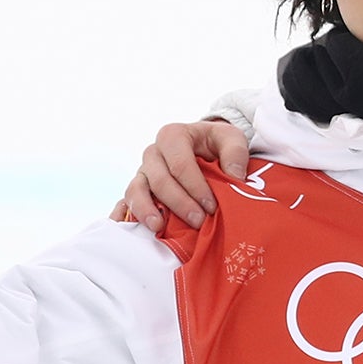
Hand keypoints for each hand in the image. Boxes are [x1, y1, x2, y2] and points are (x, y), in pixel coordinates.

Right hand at [111, 120, 248, 232]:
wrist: (205, 150)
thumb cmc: (217, 144)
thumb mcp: (232, 139)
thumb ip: (236, 153)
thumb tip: (234, 177)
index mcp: (174, 136)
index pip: (180, 163)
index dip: (195, 186)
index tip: (211, 206)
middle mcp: (153, 152)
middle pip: (160, 180)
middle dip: (179, 203)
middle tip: (198, 221)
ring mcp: (142, 172)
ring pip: (137, 190)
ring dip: (148, 210)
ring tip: (159, 227)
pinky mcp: (138, 189)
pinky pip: (126, 201)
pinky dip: (128, 214)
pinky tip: (137, 228)